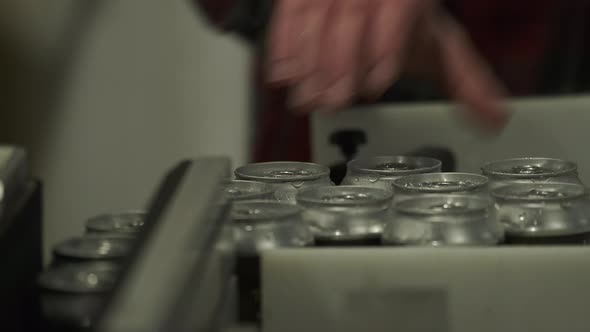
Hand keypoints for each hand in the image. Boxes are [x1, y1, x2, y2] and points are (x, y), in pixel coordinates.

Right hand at [266, 0, 508, 130]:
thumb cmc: (403, 21)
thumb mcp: (439, 44)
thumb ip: (464, 80)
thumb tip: (497, 118)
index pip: (400, 8)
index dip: (386, 45)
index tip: (376, 82)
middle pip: (353, 13)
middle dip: (340, 60)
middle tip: (334, 99)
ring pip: (316, 11)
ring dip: (307, 57)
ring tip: (305, 94)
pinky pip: (289, 10)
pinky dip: (282, 42)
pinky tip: (282, 73)